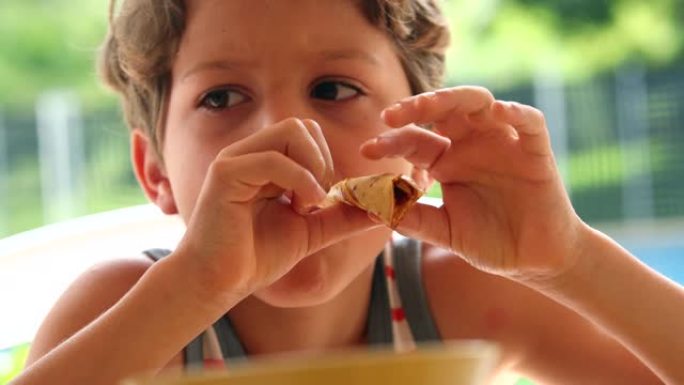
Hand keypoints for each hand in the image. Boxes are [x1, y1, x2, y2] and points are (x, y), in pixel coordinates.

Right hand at [172, 118, 376, 304]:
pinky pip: (273, 159)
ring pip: (290, 132)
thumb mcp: (312, 231)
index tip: (324, 199)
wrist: (218, 282)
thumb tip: (382, 207)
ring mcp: (235, 158)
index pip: (307, 133)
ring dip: (312, 168)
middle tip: (318, 200)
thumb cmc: (257, 256)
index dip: (325, 160)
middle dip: (322, 160)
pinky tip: (301, 208)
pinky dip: (299, 180)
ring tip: (307, 205)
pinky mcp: (226, 173)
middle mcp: (249, 152)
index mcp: (265, 160)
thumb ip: (343, 216)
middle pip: (302, 125)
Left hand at [361, 87, 584, 279]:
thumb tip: (371, 209)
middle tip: (389, 116)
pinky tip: (498, 111)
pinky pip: (528, 121)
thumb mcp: (444, 231)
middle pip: (441, 111)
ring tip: (428, 105)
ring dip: (453, 99)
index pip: (414, 142)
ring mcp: (502, 142)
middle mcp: (469, 144)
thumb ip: (413, 219)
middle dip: (415, 108)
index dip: (391, 143)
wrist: (534, 259)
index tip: (367, 151)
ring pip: (478, 103)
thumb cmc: (488, 242)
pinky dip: (515, 112)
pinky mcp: (534, 148)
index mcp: (445, 161)